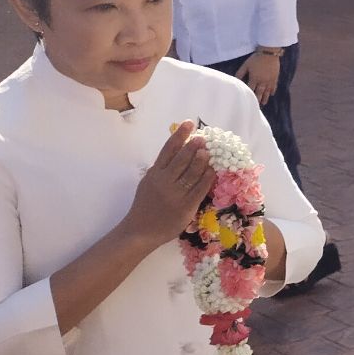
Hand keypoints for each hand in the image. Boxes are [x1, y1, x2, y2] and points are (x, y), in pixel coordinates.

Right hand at [125, 121, 213, 246]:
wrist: (140, 231)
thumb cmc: (145, 206)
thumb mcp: (148, 183)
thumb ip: (161, 170)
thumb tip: (177, 152)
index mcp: (155, 173)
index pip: (168, 149)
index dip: (180, 135)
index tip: (189, 123)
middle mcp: (165, 181)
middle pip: (182, 158)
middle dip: (194, 146)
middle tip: (203, 138)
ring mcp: (176, 194)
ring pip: (193, 172)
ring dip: (203, 159)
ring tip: (209, 151)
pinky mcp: (186, 206)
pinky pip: (200, 189)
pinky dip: (208, 178)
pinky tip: (213, 171)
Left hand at [240, 50, 281, 103]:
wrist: (269, 53)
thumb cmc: (256, 58)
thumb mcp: (246, 65)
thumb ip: (240, 73)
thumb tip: (236, 80)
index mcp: (254, 78)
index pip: (250, 89)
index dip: (248, 95)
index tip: (247, 101)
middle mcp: (262, 81)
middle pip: (259, 93)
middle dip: (257, 100)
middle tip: (256, 106)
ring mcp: (269, 80)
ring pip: (267, 92)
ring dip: (265, 98)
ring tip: (263, 103)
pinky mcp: (275, 78)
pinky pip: (274, 86)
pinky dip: (272, 91)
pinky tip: (271, 94)